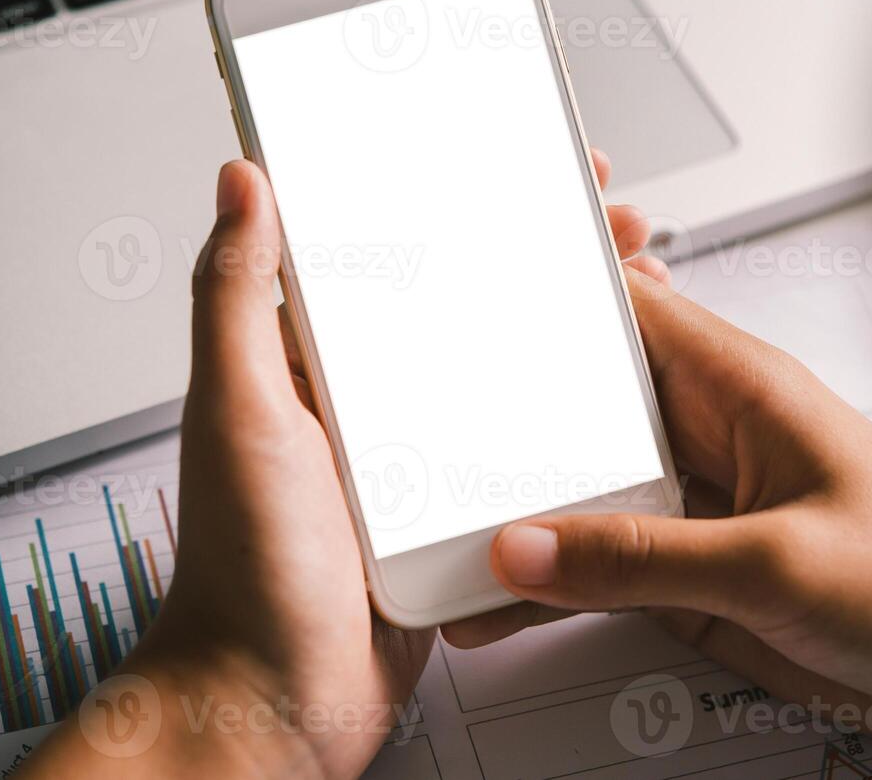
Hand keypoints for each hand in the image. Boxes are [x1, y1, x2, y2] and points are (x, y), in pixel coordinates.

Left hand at [22, 149, 657, 777]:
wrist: (275, 704)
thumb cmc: (244, 571)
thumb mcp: (241, 412)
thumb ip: (236, 296)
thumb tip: (241, 182)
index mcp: (314, 362)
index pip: (392, 256)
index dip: (458, 204)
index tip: (519, 166)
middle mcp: (366, 402)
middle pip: (467, 307)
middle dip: (541, 262)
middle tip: (612, 234)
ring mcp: (413, 460)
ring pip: (501, 375)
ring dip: (565, 335)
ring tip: (635, 300)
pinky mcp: (448, 517)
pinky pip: (513, 453)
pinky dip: (563, 423)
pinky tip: (613, 406)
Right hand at [444, 260, 871, 752]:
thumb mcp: (778, 564)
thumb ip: (646, 558)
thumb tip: (531, 545)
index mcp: (738, 386)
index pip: (623, 310)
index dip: (546, 292)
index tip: (465, 292)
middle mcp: (706, 435)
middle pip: (579, 404)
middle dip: (503, 414)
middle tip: (420, 433)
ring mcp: (692, 506)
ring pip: (576, 489)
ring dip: (514, 508)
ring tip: (437, 532)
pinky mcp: (686, 572)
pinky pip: (593, 565)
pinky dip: (542, 581)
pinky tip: (496, 603)